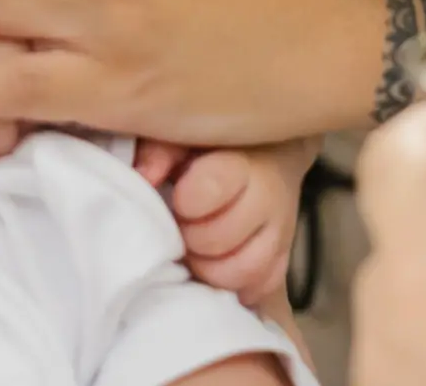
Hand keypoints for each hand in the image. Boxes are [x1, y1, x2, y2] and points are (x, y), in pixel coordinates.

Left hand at [136, 137, 314, 308]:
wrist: (271, 154)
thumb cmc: (215, 146)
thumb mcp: (186, 137)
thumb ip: (161, 151)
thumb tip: (142, 175)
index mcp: (241, 163)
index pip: (213, 188)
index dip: (186, 201)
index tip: (177, 199)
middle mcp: (268, 199)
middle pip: (220, 239)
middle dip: (189, 239)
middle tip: (180, 227)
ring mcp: (280, 233)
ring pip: (243, 272)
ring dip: (208, 270)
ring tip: (195, 250)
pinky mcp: (283, 259)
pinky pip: (261, 288)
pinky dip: (233, 288)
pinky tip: (217, 267)